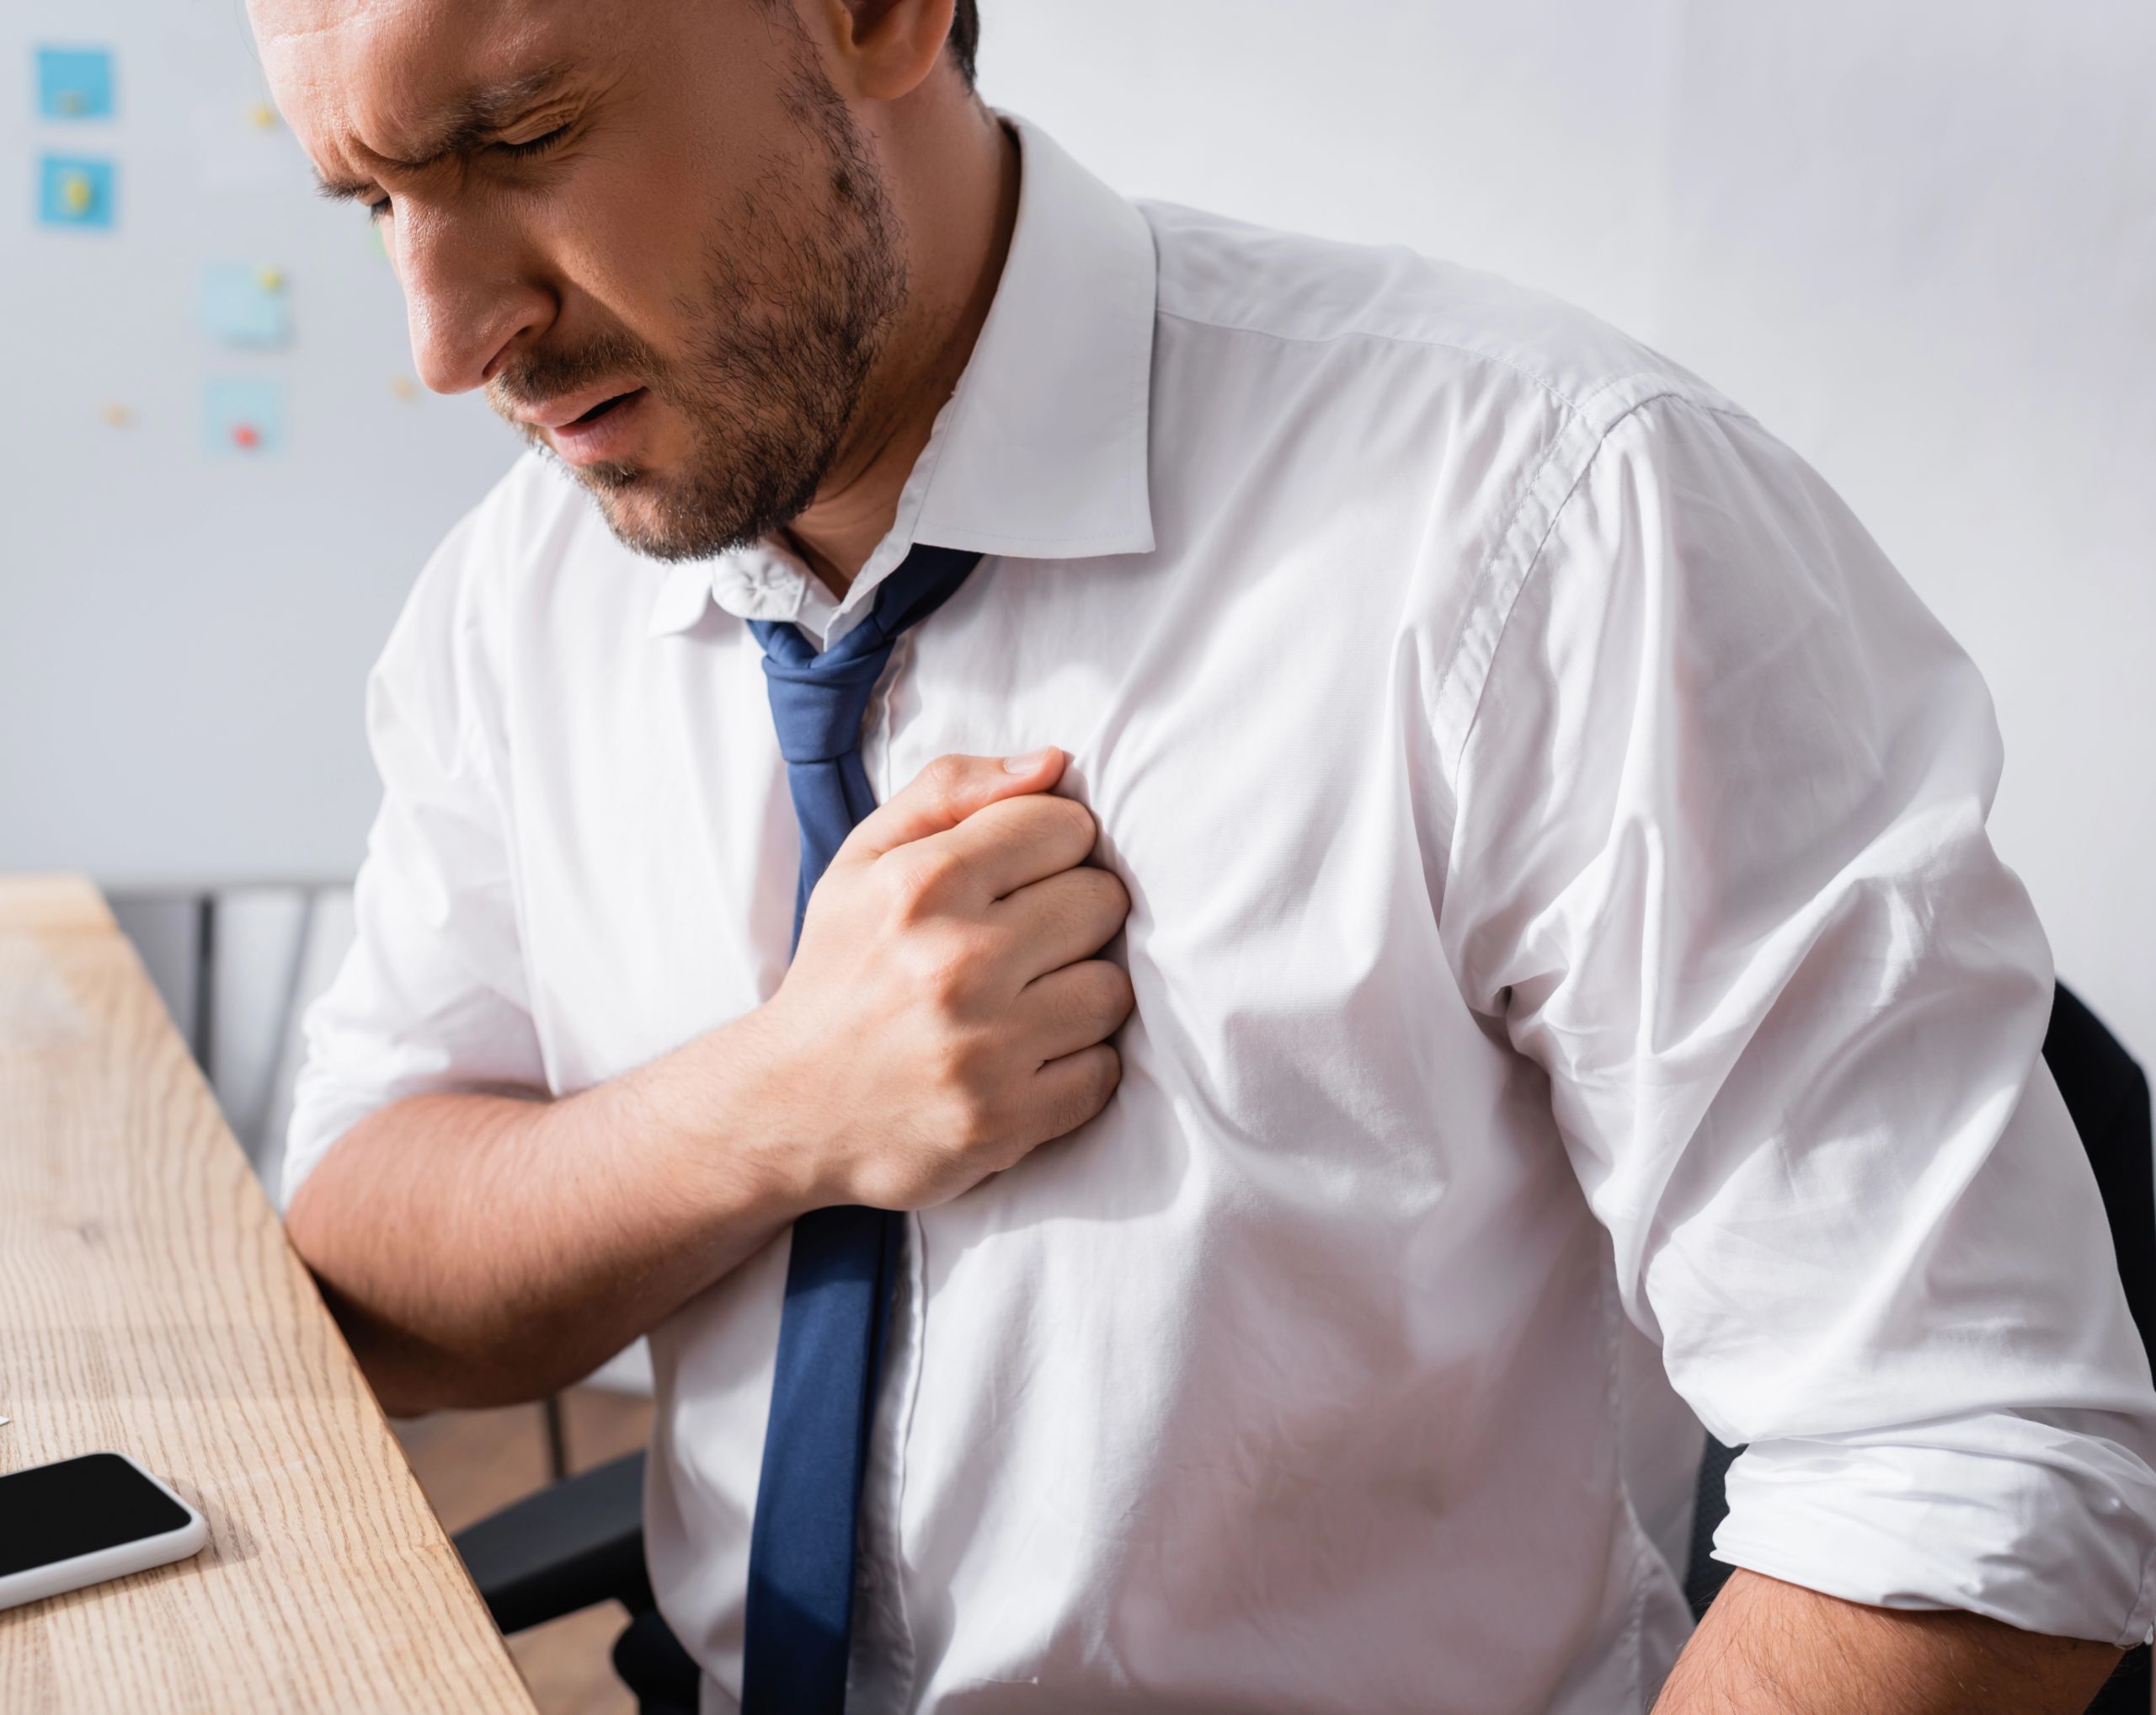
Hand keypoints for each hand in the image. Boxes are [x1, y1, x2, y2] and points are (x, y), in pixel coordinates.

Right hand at [748, 747, 1133, 1210]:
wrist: (788, 1109)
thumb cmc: (841, 971)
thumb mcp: (865, 860)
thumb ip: (952, 791)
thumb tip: (1055, 764)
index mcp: (920, 885)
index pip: (1064, 826)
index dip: (1052, 846)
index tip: (1023, 875)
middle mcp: (955, 963)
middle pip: (1102, 902)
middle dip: (1073, 914)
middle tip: (1027, 940)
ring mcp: (985, 1049)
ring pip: (1112, 989)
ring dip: (1080, 992)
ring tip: (1028, 999)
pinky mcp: (1006, 1121)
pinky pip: (1104, 1072)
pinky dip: (1077, 1065)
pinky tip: (1027, 1057)